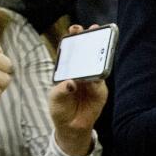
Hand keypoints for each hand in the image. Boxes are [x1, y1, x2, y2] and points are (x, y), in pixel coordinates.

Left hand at [49, 31, 106, 155]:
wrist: (71, 126)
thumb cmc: (61, 108)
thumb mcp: (55, 98)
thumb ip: (61, 90)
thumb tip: (71, 83)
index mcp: (69, 69)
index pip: (72, 51)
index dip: (74, 39)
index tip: (75, 29)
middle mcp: (82, 72)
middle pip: (87, 53)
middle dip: (91, 40)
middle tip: (92, 29)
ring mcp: (93, 81)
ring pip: (97, 65)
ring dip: (100, 55)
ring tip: (99, 46)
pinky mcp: (100, 92)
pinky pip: (101, 83)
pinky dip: (98, 79)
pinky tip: (95, 76)